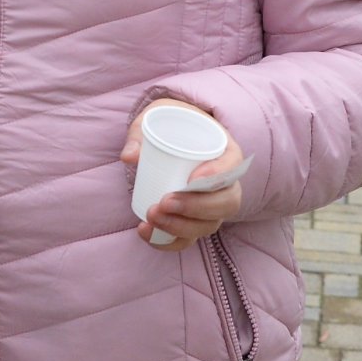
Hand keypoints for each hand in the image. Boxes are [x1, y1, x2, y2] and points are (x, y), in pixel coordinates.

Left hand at [119, 99, 245, 251]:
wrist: (169, 136)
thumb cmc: (168, 124)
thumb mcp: (155, 118)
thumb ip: (140, 133)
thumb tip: (129, 156)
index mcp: (224, 152)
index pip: (232, 166)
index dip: (217, 176)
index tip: (191, 180)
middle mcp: (225, 183)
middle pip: (225, 203)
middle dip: (195, 208)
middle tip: (164, 202)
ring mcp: (213, 205)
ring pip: (210, 224)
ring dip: (181, 227)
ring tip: (152, 217)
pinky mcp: (194, 221)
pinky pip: (190, 238)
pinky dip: (170, 242)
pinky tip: (147, 234)